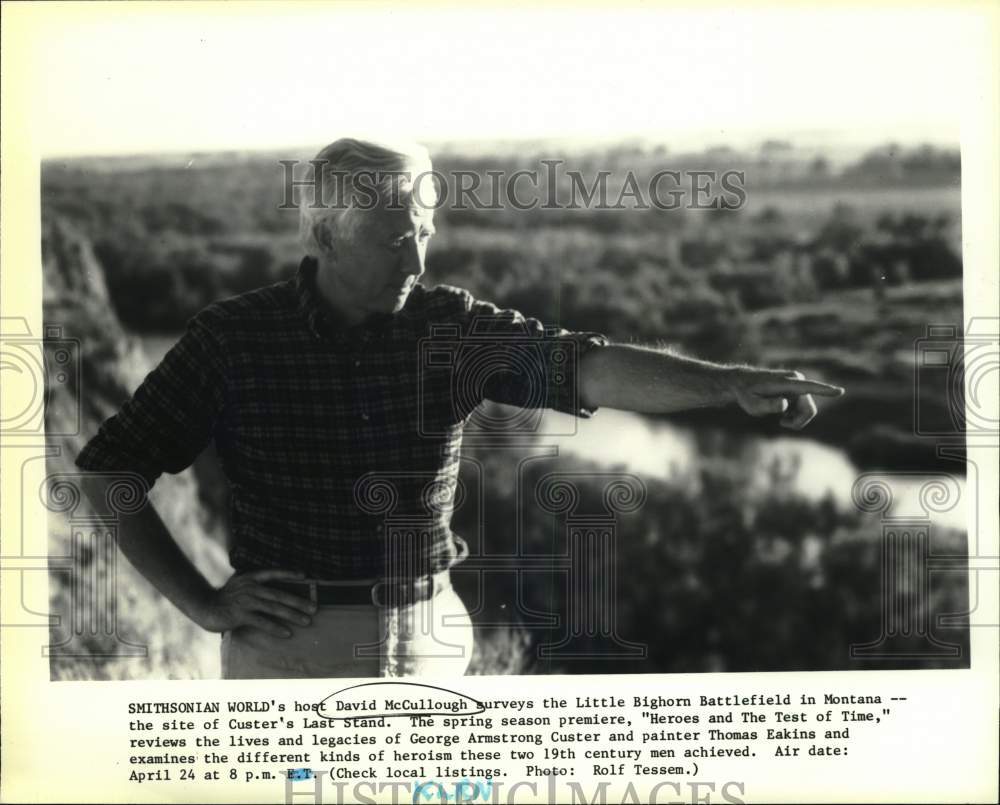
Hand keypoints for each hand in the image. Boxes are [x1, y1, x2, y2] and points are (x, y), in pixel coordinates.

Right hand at [193, 569, 316, 636]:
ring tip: (306, 621)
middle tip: (314, 607)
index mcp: (251, 577)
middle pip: (279, 594)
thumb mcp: (240, 584)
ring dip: (292, 615)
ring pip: (274, 608)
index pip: (273, 572)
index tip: (305, 575)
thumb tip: (274, 588)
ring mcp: (246, 601)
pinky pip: (262, 622)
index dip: (288, 573)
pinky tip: (287, 633)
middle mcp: (250, 587)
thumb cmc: (226, 597)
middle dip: (299, 601)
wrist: (205, 607)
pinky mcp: (241, 615)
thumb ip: (255, 584)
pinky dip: (276, 628)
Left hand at [728, 368, 844, 429]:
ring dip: (796, 419)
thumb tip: (784, 404)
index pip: (808, 387)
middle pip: (809, 409)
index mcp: (786, 383)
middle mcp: (796, 381)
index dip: (825, 390)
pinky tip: (783, 414)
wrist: (743, 383)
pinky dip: (795, 415)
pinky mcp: (798, 389)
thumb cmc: (746, 394)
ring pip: (808, 410)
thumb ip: (767, 405)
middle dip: (799, 421)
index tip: (840, 392)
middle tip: (782, 424)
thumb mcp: (751, 404)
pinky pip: (805, 408)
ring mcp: (798, 385)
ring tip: (780, 419)